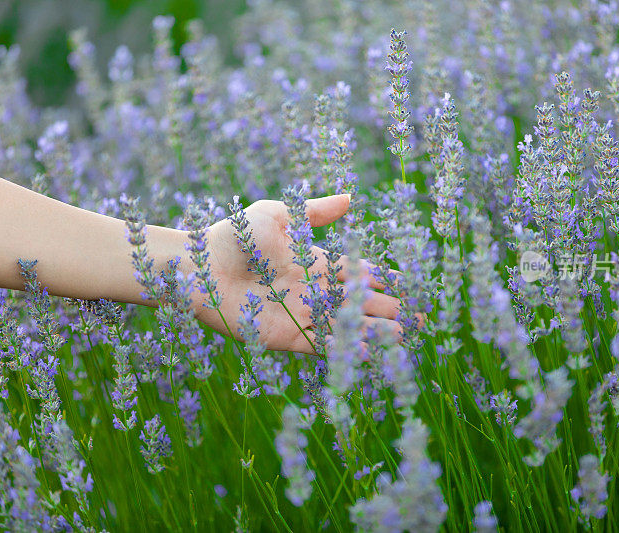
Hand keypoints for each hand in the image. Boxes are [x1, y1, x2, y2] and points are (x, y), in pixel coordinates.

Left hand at [191, 194, 400, 353]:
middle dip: (391, 309)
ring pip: (348, 326)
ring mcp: (301, 315)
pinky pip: (324, 344)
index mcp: (313, 262)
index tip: (410, 284)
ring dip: (377, 331)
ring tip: (407, 336)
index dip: (384, 279)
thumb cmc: (233, 235)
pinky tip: (373, 350)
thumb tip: (351, 198)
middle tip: (422, 317)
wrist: (197, 267)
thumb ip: (315, 212)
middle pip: (359, 302)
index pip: (357, 273)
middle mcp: (312, 291)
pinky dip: (348, 348)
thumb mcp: (277, 214)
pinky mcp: (286, 337)